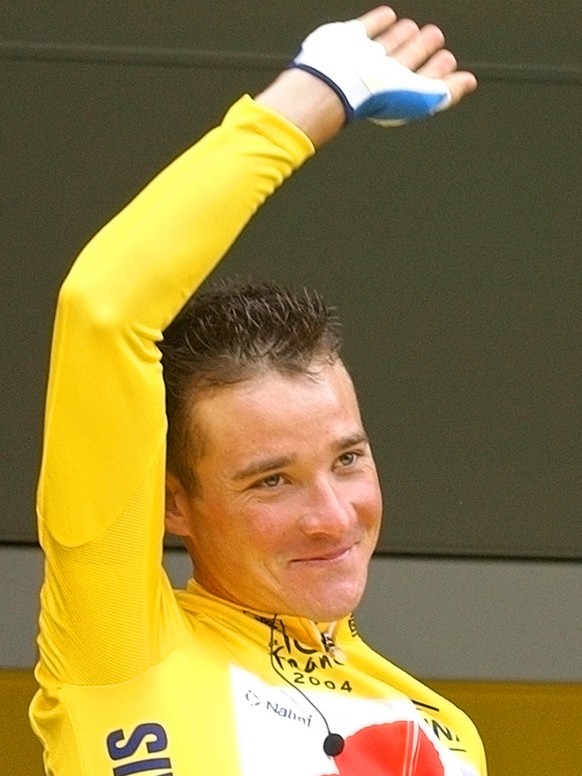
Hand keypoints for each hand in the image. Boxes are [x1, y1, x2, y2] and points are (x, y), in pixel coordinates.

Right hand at [293, 5, 476, 124]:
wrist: (339, 78)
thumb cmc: (378, 94)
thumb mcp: (424, 99)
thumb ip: (448, 91)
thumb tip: (468, 83)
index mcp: (397, 96)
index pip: (422, 81)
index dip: (437, 71)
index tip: (447, 61)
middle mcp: (380, 79)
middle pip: (405, 62)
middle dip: (422, 50)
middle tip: (434, 37)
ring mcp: (363, 59)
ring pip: (388, 44)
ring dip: (401, 37)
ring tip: (412, 28)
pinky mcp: (348, 41)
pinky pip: (367, 27)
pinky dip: (379, 22)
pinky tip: (387, 16)